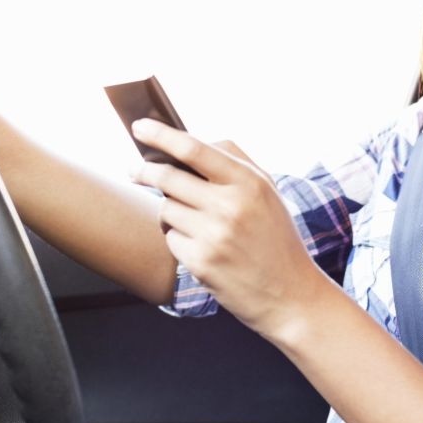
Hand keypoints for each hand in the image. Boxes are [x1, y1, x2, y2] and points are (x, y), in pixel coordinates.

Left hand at [128, 118, 330, 339]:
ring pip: (166, 208)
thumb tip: (188, 142)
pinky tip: (202, 248)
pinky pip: (170, 238)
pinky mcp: (200, 263)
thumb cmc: (276, 239)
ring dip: (170, 211)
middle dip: (144, 171)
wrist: (289, 295)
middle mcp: (230, 206)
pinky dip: (178, 239)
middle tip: (133, 170)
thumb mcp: (268, 192)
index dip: (161, 135)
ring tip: (195, 223)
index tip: (139, 127)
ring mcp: (213, 236)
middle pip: (168, 177)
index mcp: (249, 182)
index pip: (194, 149)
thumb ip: (234, 162)